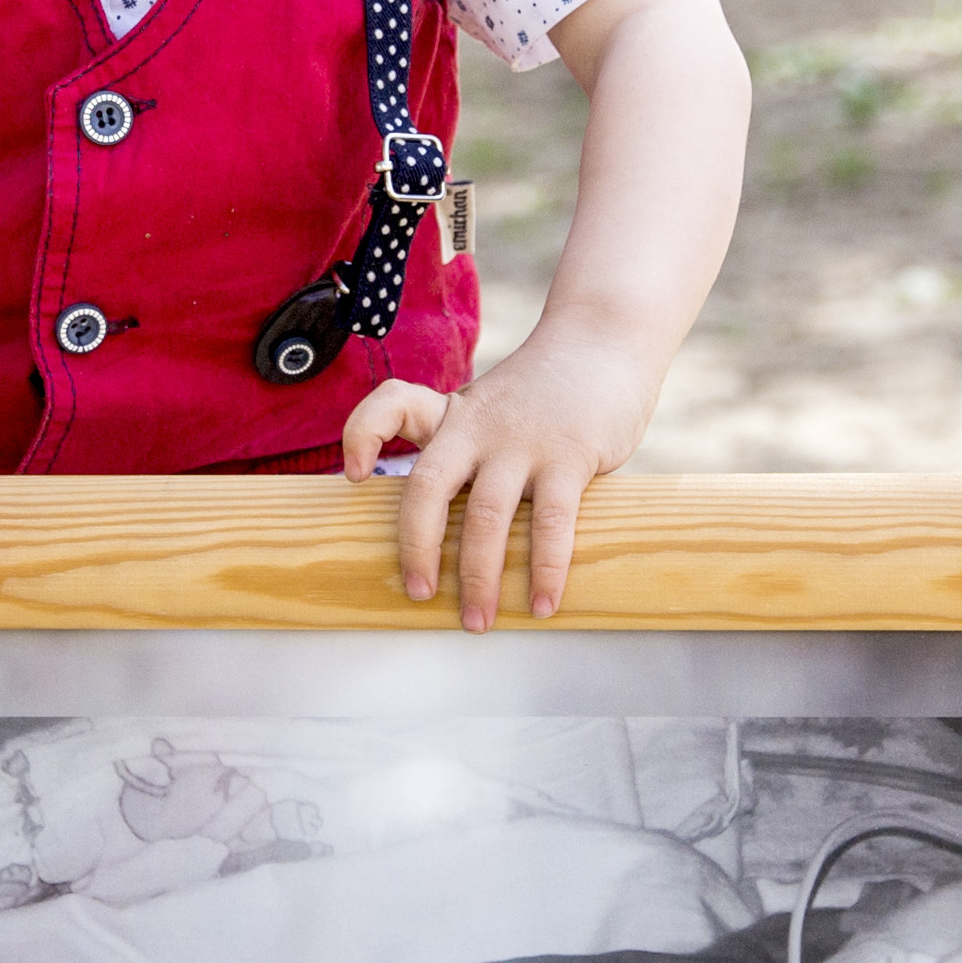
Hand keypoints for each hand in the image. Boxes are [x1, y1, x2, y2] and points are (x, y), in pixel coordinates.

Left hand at [338, 332, 656, 630]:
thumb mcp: (492, 406)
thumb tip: (465, 539)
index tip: (355, 478)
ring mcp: (521, 442)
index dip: (361, 436)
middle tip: (420, 594)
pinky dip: (544, 569)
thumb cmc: (546, 389)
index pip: (391, 406)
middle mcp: (476, 426)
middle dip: (419, 549)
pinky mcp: (569, 457)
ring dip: (479, 577)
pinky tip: (542, 603)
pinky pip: (552, 523)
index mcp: (452, 413)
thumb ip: (472, 454)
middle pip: (427, 487)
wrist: (606, 341)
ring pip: (486, 517)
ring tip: (478, 621)